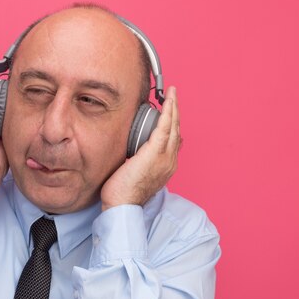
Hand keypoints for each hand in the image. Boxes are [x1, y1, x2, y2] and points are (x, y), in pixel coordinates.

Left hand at [100, 86, 181, 210]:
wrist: (122, 205)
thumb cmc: (123, 194)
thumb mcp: (135, 175)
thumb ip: (140, 161)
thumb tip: (136, 151)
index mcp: (165, 167)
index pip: (173, 141)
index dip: (173, 125)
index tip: (171, 114)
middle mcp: (170, 162)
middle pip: (176, 131)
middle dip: (175, 113)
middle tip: (173, 97)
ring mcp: (165, 157)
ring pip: (173, 127)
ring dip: (173, 108)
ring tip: (172, 94)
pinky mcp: (155, 153)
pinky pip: (165, 127)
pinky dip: (168, 112)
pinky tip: (168, 101)